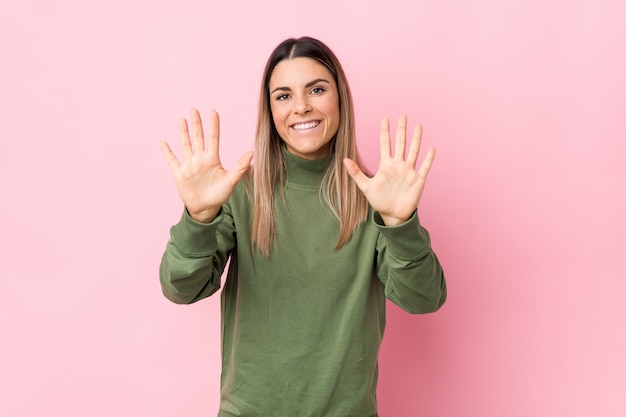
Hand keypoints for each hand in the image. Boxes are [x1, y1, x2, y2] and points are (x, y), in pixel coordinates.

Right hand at [160, 108, 253, 222]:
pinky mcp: (180, 173)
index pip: (213, 138)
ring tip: (182, 120)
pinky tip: (163, 142)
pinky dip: (167, 152)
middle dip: (196, 124)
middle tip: (194, 109)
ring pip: (185, 145)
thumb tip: (252, 153)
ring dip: (183, 133)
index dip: (213, 126)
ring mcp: (189, 165)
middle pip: (198, 138)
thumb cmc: (219, 195)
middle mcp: (200, 159)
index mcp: (212, 159)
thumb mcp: (231, 181)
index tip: (214, 112)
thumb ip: (240, 167)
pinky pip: (172, 160)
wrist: (206, 208)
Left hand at [343, 115, 434, 225]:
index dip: (385, 131)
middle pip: (401, 143)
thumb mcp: (365, 187)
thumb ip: (356, 173)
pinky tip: (431, 149)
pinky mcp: (418, 180)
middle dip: (401, 130)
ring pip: (414, 151)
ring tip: (418, 126)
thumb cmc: (379, 201)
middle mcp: (398, 165)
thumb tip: (344, 159)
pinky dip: (428, 158)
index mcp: (386, 164)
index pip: (385, 143)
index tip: (385, 118)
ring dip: (416, 139)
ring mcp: (409, 171)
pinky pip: (424, 166)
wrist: (393, 215)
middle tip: (402, 116)